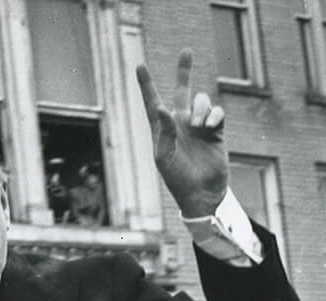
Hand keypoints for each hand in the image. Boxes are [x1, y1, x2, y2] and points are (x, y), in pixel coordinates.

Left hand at [136, 49, 227, 217]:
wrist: (201, 192)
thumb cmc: (177, 178)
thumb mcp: (164, 157)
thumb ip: (164, 131)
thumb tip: (163, 108)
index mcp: (162, 129)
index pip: (152, 102)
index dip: (146, 84)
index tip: (140, 65)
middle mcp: (180, 123)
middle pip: (181, 90)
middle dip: (184, 71)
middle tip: (186, 51)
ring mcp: (198, 126)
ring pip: (202, 100)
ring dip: (201, 109)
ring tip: (198, 127)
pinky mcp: (216, 131)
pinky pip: (217, 112)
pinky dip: (214, 116)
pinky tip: (210, 128)